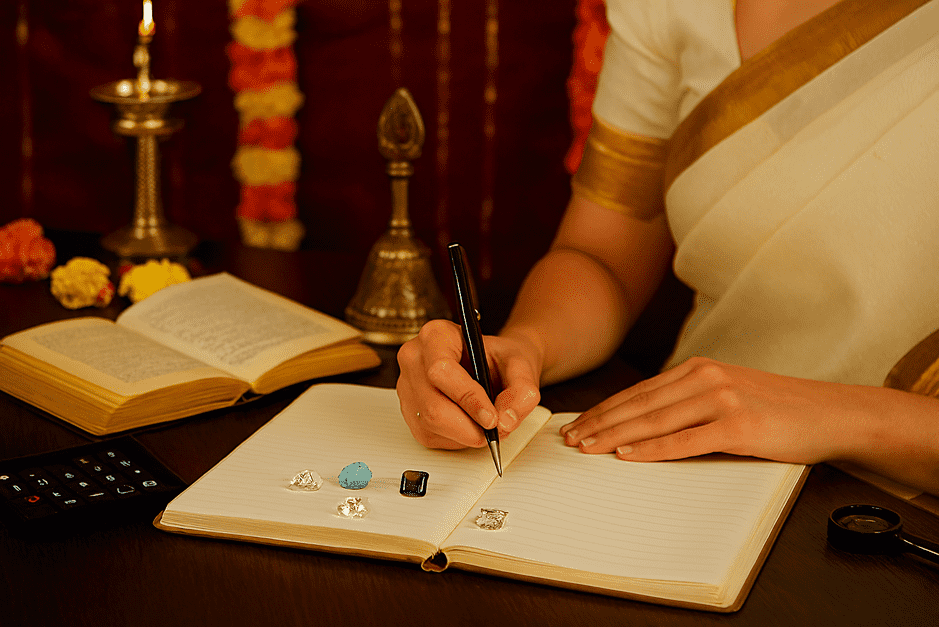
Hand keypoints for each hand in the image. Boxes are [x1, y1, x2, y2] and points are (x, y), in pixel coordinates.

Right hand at [396, 319, 541, 449]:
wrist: (495, 364)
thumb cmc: (501, 359)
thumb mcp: (521, 366)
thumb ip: (522, 391)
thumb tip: (505, 420)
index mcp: (437, 335)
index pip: (442, 370)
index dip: (467, 398)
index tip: (491, 417)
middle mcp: (415, 358)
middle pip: (432, 406)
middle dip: (468, 427)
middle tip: (494, 430)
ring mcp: (407, 385)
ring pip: (429, 425)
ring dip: (464, 435)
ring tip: (486, 425)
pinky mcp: (409, 410)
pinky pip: (429, 436)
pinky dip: (456, 440)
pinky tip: (470, 425)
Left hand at [559, 356, 888, 465]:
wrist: (831, 414)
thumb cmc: (777, 410)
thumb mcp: (728, 395)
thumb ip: (690, 402)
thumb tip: (644, 424)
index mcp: (698, 369)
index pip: (639, 393)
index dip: (604, 410)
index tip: (577, 424)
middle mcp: (705, 378)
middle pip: (639, 405)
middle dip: (599, 423)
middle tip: (569, 440)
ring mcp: (721, 399)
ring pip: (655, 421)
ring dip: (615, 436)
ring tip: (587, 448)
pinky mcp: (739, 425)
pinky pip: (685, 440)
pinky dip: (653, 450)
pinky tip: (628, 457)